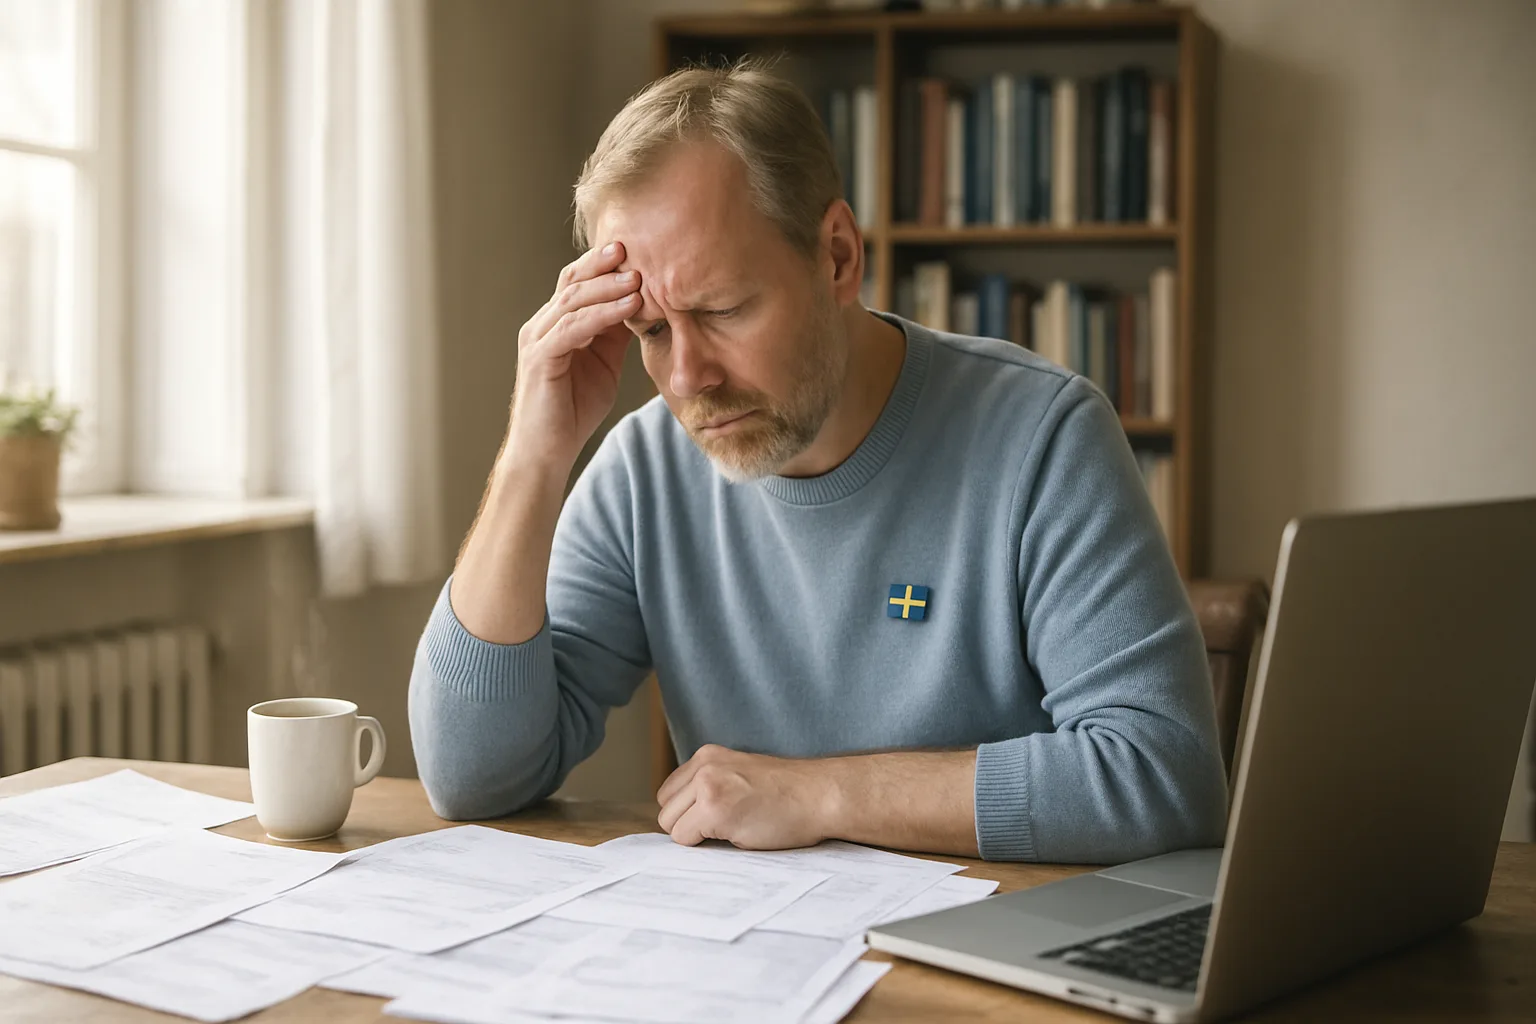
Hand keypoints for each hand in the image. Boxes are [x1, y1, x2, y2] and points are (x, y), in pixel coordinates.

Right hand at [507, 241, 640, 471]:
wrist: (547, 452)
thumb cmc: (573, 411)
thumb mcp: (604, 364)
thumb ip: (615, 334)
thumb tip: (642, 305)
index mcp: (555, 324)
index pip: (576, 283)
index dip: (602, 264)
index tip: (635, 248)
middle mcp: (541, 326)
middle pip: (571, 282)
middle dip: (603, 263)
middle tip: (634, 246)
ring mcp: (538, 340)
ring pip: (573, 300)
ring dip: (608, 286)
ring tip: (639, 275)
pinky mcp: (541, 358)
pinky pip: (574, 327)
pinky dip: (603, 314)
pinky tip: (630, 306)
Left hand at [656, 745, 835, 849]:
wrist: (820, 795)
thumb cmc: (788, 794)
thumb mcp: (740, 776)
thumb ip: (709, 787)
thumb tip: (680, 820)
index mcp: (707, 756)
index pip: (669, 793)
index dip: (688, 813)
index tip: (715, 818)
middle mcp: (703, 767)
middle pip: (666, 810)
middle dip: (689, 825)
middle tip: (727, 826)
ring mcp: (708, 787)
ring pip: (671, 826)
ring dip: (697, 836)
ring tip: (734, 828)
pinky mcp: (714, 810)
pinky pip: (685, 839)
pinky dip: (706, 845)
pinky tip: (738, 833)